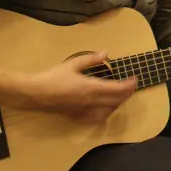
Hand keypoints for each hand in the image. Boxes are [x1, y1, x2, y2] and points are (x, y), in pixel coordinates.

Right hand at [21, 51, 136, 122]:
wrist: (35, 93)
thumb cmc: (53, 77)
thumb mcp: (73, 64)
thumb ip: (91, 59)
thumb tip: (106, 53)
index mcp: (92, 87)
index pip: (118, 89)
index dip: (129, 85)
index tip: (134, 79)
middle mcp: (91, 101)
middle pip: (116, 100)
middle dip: (127, 94)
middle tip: (131, 86)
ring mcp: (85, 110)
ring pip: (108, 110)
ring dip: (118, 103)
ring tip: (121, 95)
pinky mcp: (77, 116)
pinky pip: (97, 118)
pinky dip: (106, 113)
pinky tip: (106, 108)